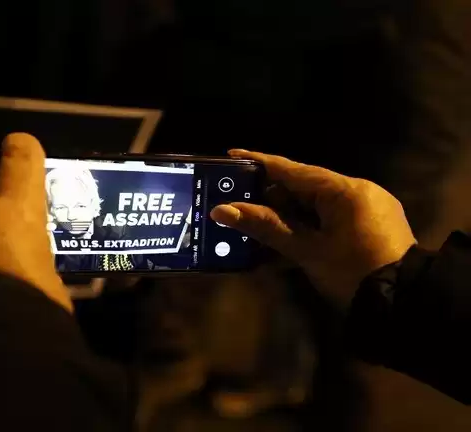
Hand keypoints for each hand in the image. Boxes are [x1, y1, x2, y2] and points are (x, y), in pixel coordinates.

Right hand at [210, 150, 415, 305]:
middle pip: (303, 188)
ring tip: (255, 230)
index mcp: (344, 190)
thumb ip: (266, 227)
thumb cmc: (352, 273)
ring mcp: (366, 209)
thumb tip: (223, 210)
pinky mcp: (370, 227)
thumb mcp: (306, 251)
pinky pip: (330, 219)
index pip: (293, 169)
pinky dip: (307, 229)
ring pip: (315, 206)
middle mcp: (357, 191)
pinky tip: (283, 246)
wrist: (404, 305)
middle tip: (237, 205)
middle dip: (270, 199)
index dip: (259, 163)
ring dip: (287, 219)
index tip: (231, 154)